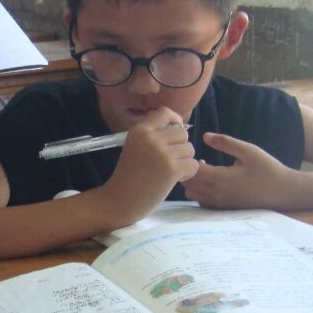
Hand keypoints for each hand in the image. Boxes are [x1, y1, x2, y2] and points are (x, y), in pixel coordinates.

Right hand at [100, 108, 197, 224]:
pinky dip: (187, 173)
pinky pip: (193, 165)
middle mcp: (151, 138)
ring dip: (184, 161)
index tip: (175, 132)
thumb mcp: (134, 147)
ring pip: (190, 149)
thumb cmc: (127, 177)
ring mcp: (162, 153)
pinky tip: (174, 179)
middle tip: (169, 161)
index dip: (175, 120)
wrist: (119, 201)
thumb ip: (153, 136)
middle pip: (183, 133)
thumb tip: (180, 128)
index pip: (165, 112)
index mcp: (139, 130)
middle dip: (180, 147)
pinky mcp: (172, 169)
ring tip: (169, 172)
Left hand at [183, 132, 296, 208]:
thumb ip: (225, 143)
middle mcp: (217, 194)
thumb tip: (204, 136)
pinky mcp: (223, 209)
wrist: (283, 192)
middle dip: (187, 171)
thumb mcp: (248, 151)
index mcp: (221, 178)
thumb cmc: (267, 169)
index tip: (195, 152)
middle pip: (187, 184)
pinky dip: (199, 192)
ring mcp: (219, 204)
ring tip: (204, 170)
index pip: (191, 171)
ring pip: (192, 194)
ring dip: (192, 182)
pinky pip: (201, 202)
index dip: (189, 161)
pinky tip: (211, 182)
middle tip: (196, 160)